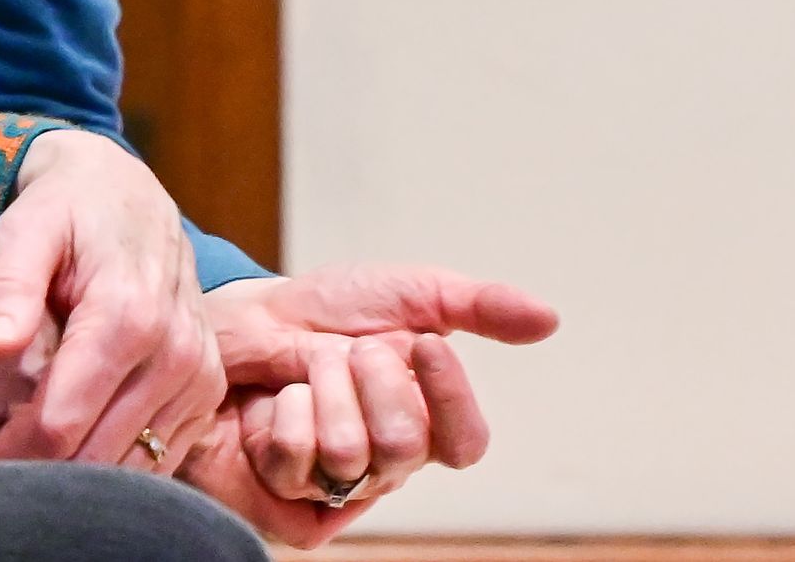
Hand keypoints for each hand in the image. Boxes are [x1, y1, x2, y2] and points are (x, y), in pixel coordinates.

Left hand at [0, 128, 221, 464]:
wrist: (129, 194)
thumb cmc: (68, 210)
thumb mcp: (26, 228)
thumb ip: (8, 287)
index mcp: (130, 315)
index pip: (60, 423)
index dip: (4, 455)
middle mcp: (177, 352)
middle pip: (94, 458)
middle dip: (33, 475)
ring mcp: (200, 375)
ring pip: (128, 471)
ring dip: (73, 481)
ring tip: (22, 460)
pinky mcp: (207, 390)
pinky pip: (159, 460)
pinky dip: (113, 470)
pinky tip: (70, 448)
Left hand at [190, 263, 559, 537]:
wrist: (244, 317)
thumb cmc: (326, 311)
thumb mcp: (409, 294)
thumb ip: (479, 307)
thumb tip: (549, 320)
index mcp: (424, 420)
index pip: (466, 444)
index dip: (450, 399)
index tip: (425, 343)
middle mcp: (384, 462)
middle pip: (407, 447)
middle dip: (372, 379)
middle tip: (349, 351)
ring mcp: (334, 485)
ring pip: (351, 454)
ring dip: (324, 389)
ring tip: (308, 371)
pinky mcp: (284, 500)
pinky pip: (297, 461)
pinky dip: (285, 412)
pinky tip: (275, 402)